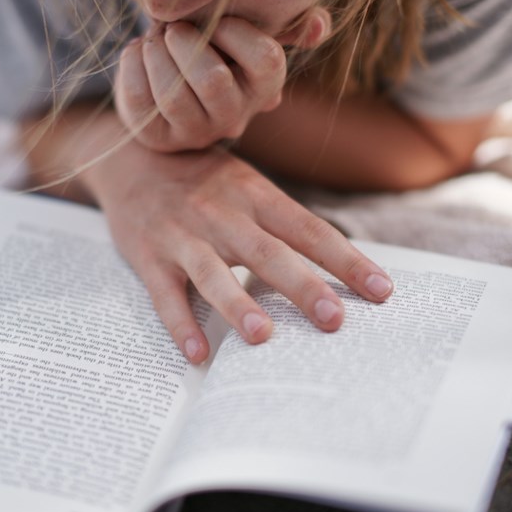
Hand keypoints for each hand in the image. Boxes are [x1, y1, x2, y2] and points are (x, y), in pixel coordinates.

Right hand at [86, 138, 394, 364]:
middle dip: (302, 286)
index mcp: (254, 193)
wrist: (131, 157)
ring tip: (261, 336)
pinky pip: (164, 295)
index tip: (381, 291)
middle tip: (333, 320)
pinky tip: (198, 353)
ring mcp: (182, 235)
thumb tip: (338, 268)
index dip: (346, 260)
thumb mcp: (246, 184)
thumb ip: (282, 221)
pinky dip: (180, 324)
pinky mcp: (148, 256)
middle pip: (266, 252)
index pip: (308, 230)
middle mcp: (221, 212)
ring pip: (212, 273)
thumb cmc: (202, 179)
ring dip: (236, 304)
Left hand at [115, 16, 287, 152]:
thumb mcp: (245, 33)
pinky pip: (140, 99)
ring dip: (155, 54)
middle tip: (172, 28)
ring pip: (173, 94)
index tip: (212, 17)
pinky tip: (136, 54)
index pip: (266, 61)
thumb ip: (286, 25)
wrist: (164, 83)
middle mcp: (235, 116)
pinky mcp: (158, 137)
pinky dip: (132, 65)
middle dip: (185, 43)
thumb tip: (320, 27)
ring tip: (152, 40)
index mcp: (265, 87)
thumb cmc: (212, 47)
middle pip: (214, 80)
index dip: (234, 31)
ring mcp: (196, 132)